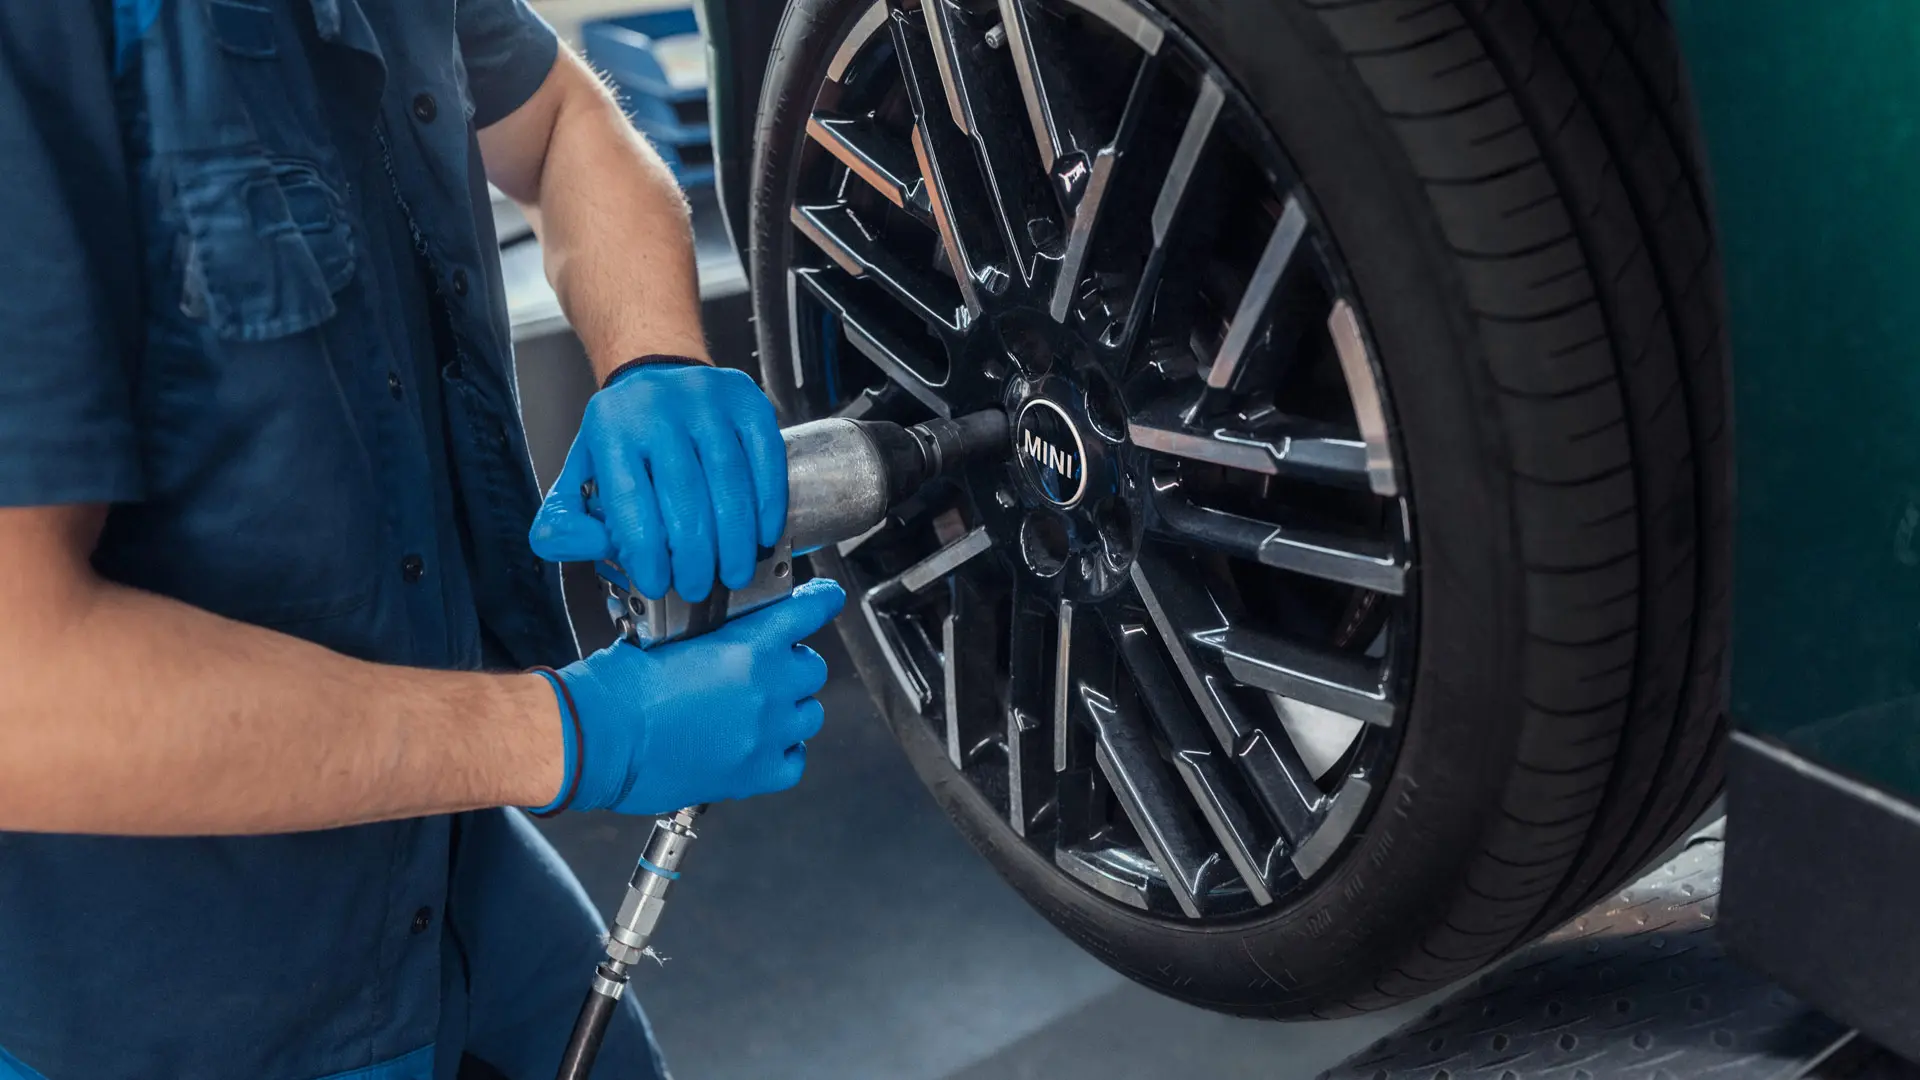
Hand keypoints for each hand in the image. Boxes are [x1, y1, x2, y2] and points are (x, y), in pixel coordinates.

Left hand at [529, 363, 785, 601]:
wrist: (660, 373)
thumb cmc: (625, 435)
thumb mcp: (580, 473)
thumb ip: (566, 522)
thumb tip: (591, 547)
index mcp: (611, 428)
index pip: (631, 501)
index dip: (648, 552)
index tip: (658, 583)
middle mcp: (658, 407)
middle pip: (685, 496)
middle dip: (695, 555)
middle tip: (699, 586)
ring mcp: (707, 400)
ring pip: (730, 481)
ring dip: (735, 538)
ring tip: (733, 571)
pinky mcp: (746, 401)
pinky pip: (765, 457)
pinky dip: (768, 502)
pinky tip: (763, 533)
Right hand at [538, 578, 844, 815]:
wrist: (596, 739)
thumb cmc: (617, 688)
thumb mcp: (665, 637)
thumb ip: (708, 636)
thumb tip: (716, 637)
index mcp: (749, 646)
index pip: (810, 611)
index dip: (821, 601)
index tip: (826, 598)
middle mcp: (767, 689)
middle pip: (812, 669)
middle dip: (791, 665)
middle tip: (763, 669)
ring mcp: (765, 734)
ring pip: (809, 715)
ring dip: (790, 708)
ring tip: (758, 710)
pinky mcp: (752, 775)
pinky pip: (793, 762)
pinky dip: (784, 752)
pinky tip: (760, 745)